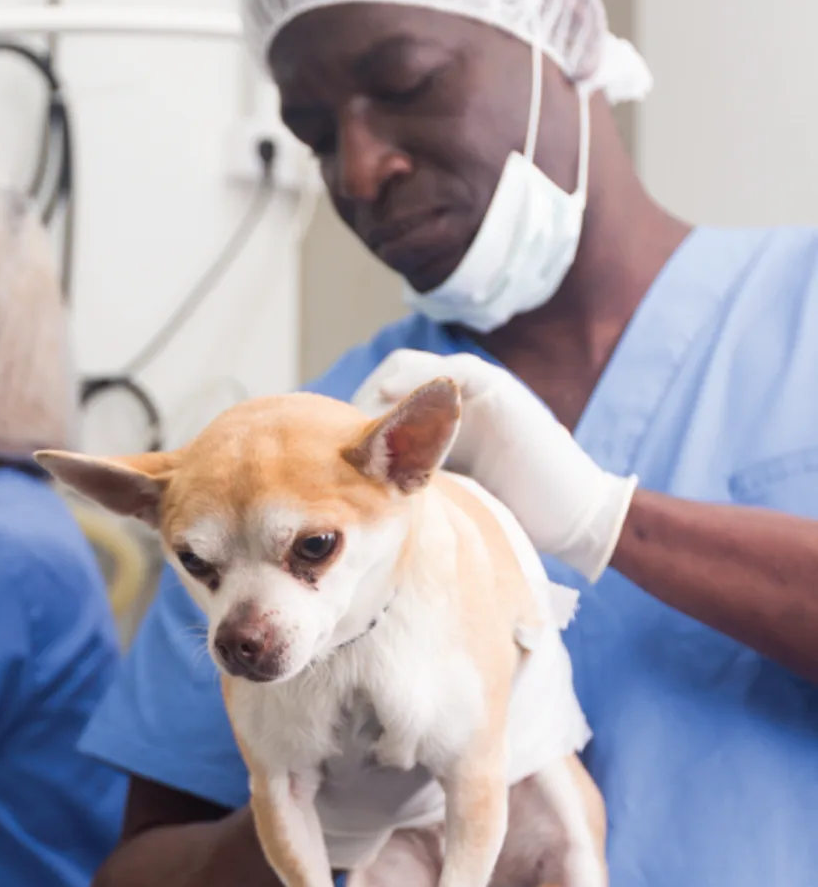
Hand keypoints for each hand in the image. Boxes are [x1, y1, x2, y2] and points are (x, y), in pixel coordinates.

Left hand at [352, 350, 637, 581]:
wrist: (569, 518)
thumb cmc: (504, 511)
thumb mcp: (436, 493)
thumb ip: (400, 480)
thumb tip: (341, 493)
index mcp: (433, 421)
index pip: (375, 400)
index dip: (345, 417)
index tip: (318, 444)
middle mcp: (450, 399)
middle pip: (386, 379)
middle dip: (356, 400)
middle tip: (328, 429)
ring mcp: (475, 391)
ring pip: (412, 368)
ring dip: (380, 387)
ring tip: (355, 415)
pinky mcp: (500, 391)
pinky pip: (455, 372)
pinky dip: (423, 380)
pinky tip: (392, 399)